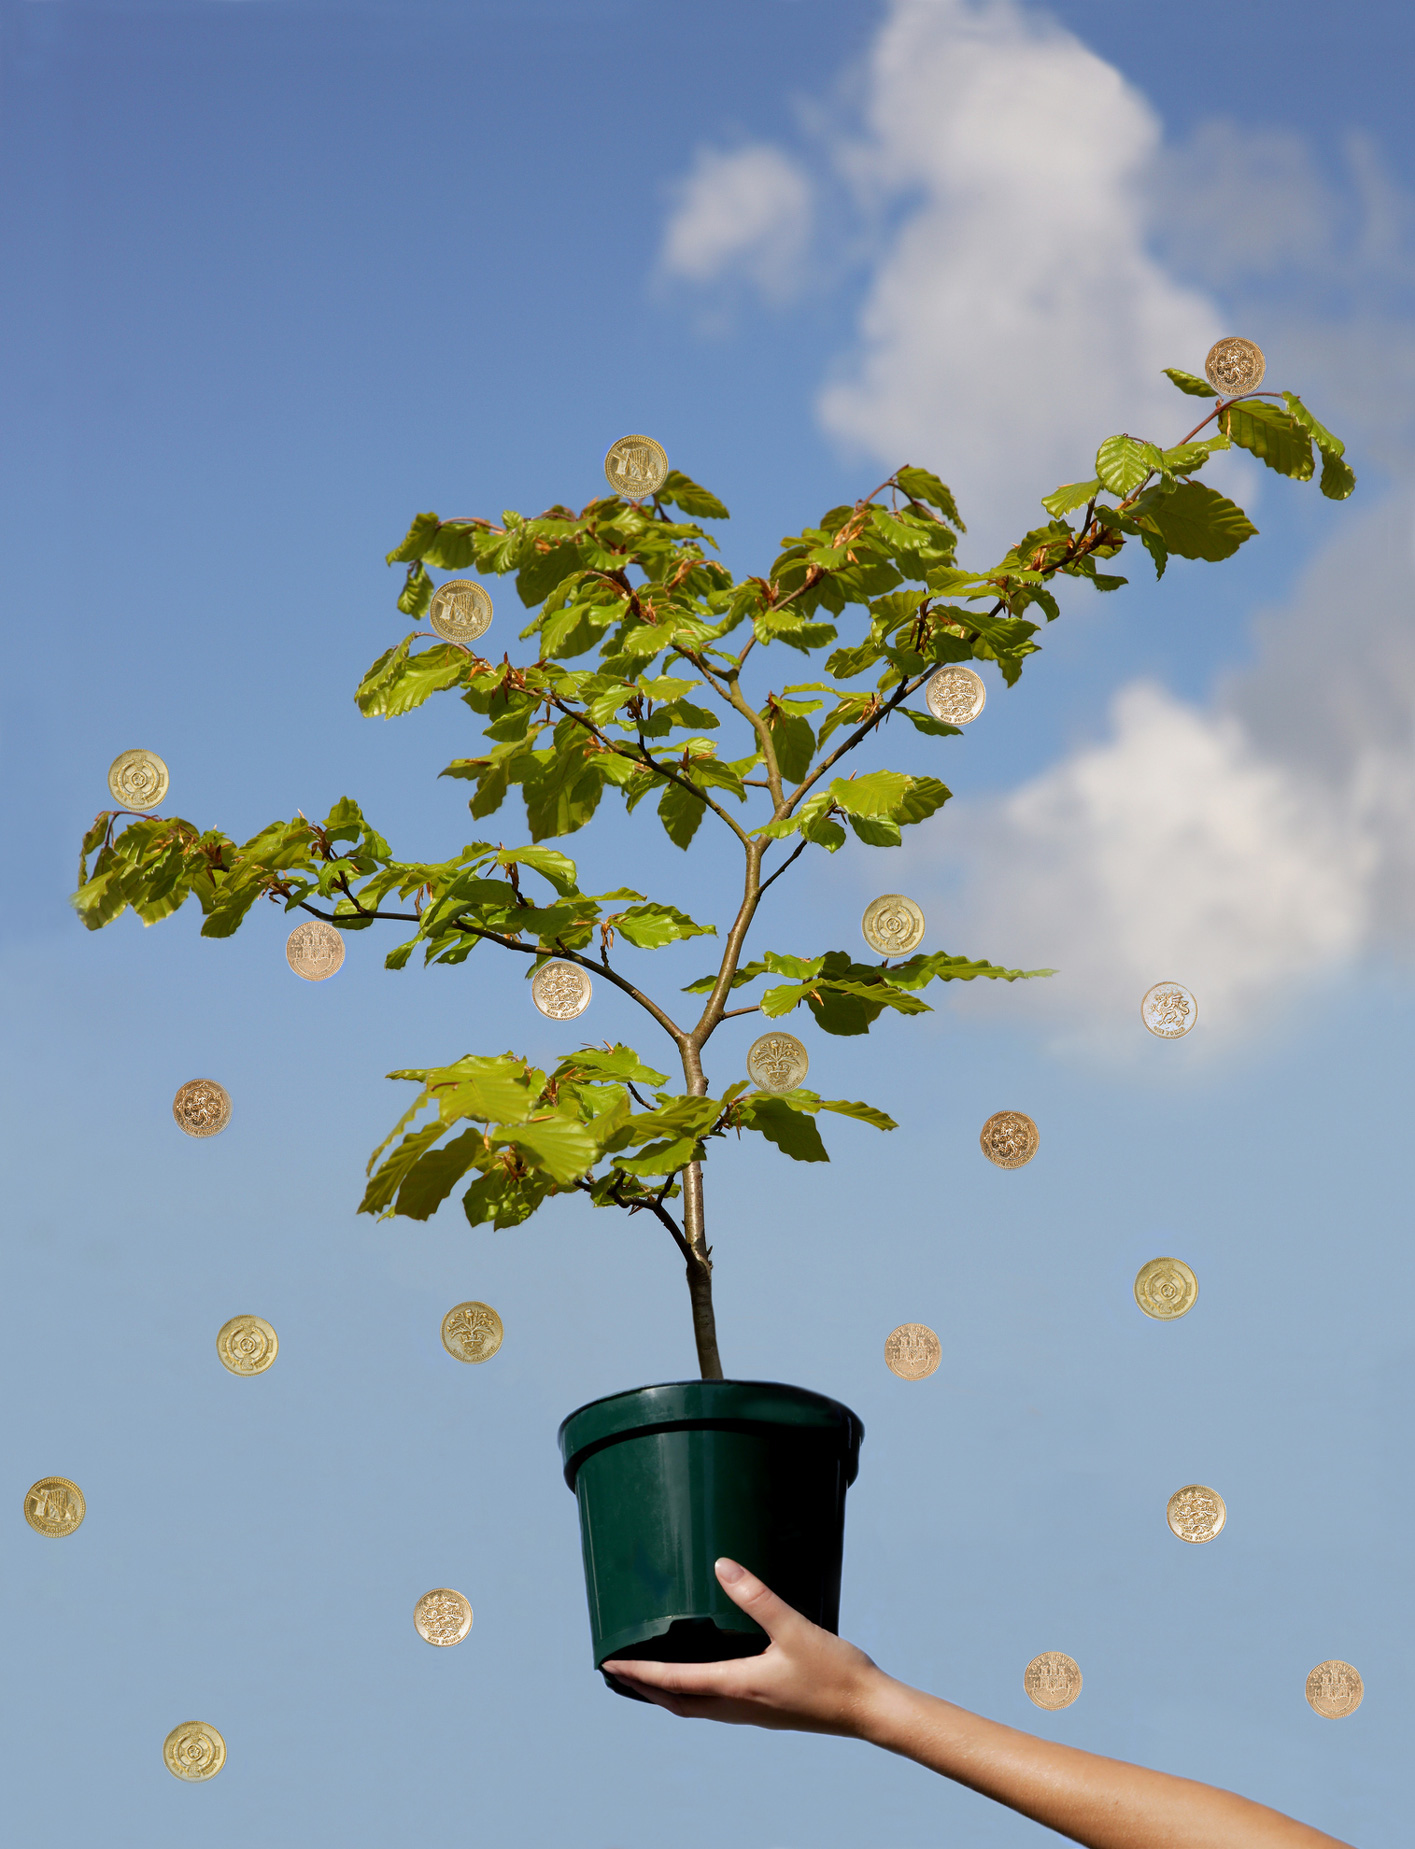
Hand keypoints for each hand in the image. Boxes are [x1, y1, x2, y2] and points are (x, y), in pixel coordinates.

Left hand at [602, 1558, 886, 1734]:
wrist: (869, 1709)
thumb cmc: (834, 1671)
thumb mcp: (793, 1627)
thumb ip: (756, 1596)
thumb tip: (721, 1566)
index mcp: (739, 1686)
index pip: (675, 1683)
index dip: (639, 1674)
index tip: (609, 1665)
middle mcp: (740, 1706)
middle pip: (679, 1702)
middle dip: (646, 1689)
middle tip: (620, 1671)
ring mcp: (754, 1712)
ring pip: (698, 1707)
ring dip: (670, 1693)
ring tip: (652, 1675)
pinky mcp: (768, 1711)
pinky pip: (718, 1706)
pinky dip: (696, 1693)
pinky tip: (707, 1676)